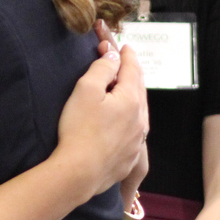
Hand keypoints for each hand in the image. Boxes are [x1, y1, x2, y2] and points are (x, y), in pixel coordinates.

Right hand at [51, 39, 148, 200]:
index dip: (127, 55)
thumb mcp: (86, 89)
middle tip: (123, 63)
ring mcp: (137, 140)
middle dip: (132, 73)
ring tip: (124, 88)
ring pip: (139, 110)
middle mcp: (140, 119)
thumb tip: (113, 57)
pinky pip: (135, 131)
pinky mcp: (130, 156)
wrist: (79, 173)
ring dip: (133, 96)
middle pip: (139, 89)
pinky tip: (121, 120)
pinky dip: (130, 118)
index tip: (124, 46)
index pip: (132, 69)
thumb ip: (102, 68)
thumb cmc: (79, 130)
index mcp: (131, 99)